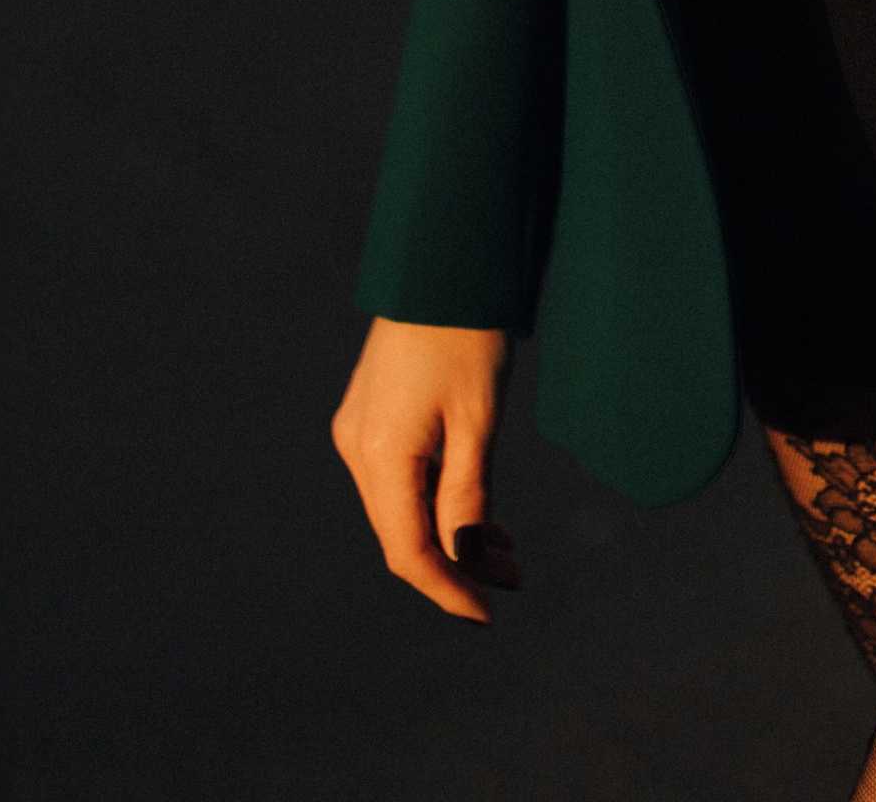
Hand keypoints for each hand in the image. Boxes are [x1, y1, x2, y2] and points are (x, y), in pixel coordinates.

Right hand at [331, 317, 518, 622]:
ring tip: (509, 549)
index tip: (488, 612)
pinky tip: (480, 511)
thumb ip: (468, 493)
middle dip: (457, 564)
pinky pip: (402, 480)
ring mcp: (361, 432)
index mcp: (380, 453)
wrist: (444, 262)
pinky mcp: (372, 418)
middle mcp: (358, 448)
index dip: (448, 589)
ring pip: (404, 508)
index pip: (408, 550)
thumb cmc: (467, 333)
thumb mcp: (479, 419)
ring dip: (452, 533)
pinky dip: (440, 501)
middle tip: (516, 579)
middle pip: (403, 533)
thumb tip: (464, 558)